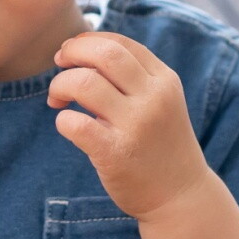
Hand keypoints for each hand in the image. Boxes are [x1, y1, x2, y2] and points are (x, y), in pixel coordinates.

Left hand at [49, 32, 213, 221]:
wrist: (181, 197)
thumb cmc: (160, 145)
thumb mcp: (160, 102)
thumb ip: (132, 76)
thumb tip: (80, 49)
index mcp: (164, 80)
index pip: (120, 43)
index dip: (88, 41)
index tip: (71, 53)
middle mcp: (153, 98)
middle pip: (104, 53)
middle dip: (71, 52)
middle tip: (59, 65)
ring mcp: (136, 125)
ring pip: (84, 83)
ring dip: (60, 85)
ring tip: (58, 100)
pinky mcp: (116, 153)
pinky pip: (75, 124)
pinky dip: (62, 120)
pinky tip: (67, 125)